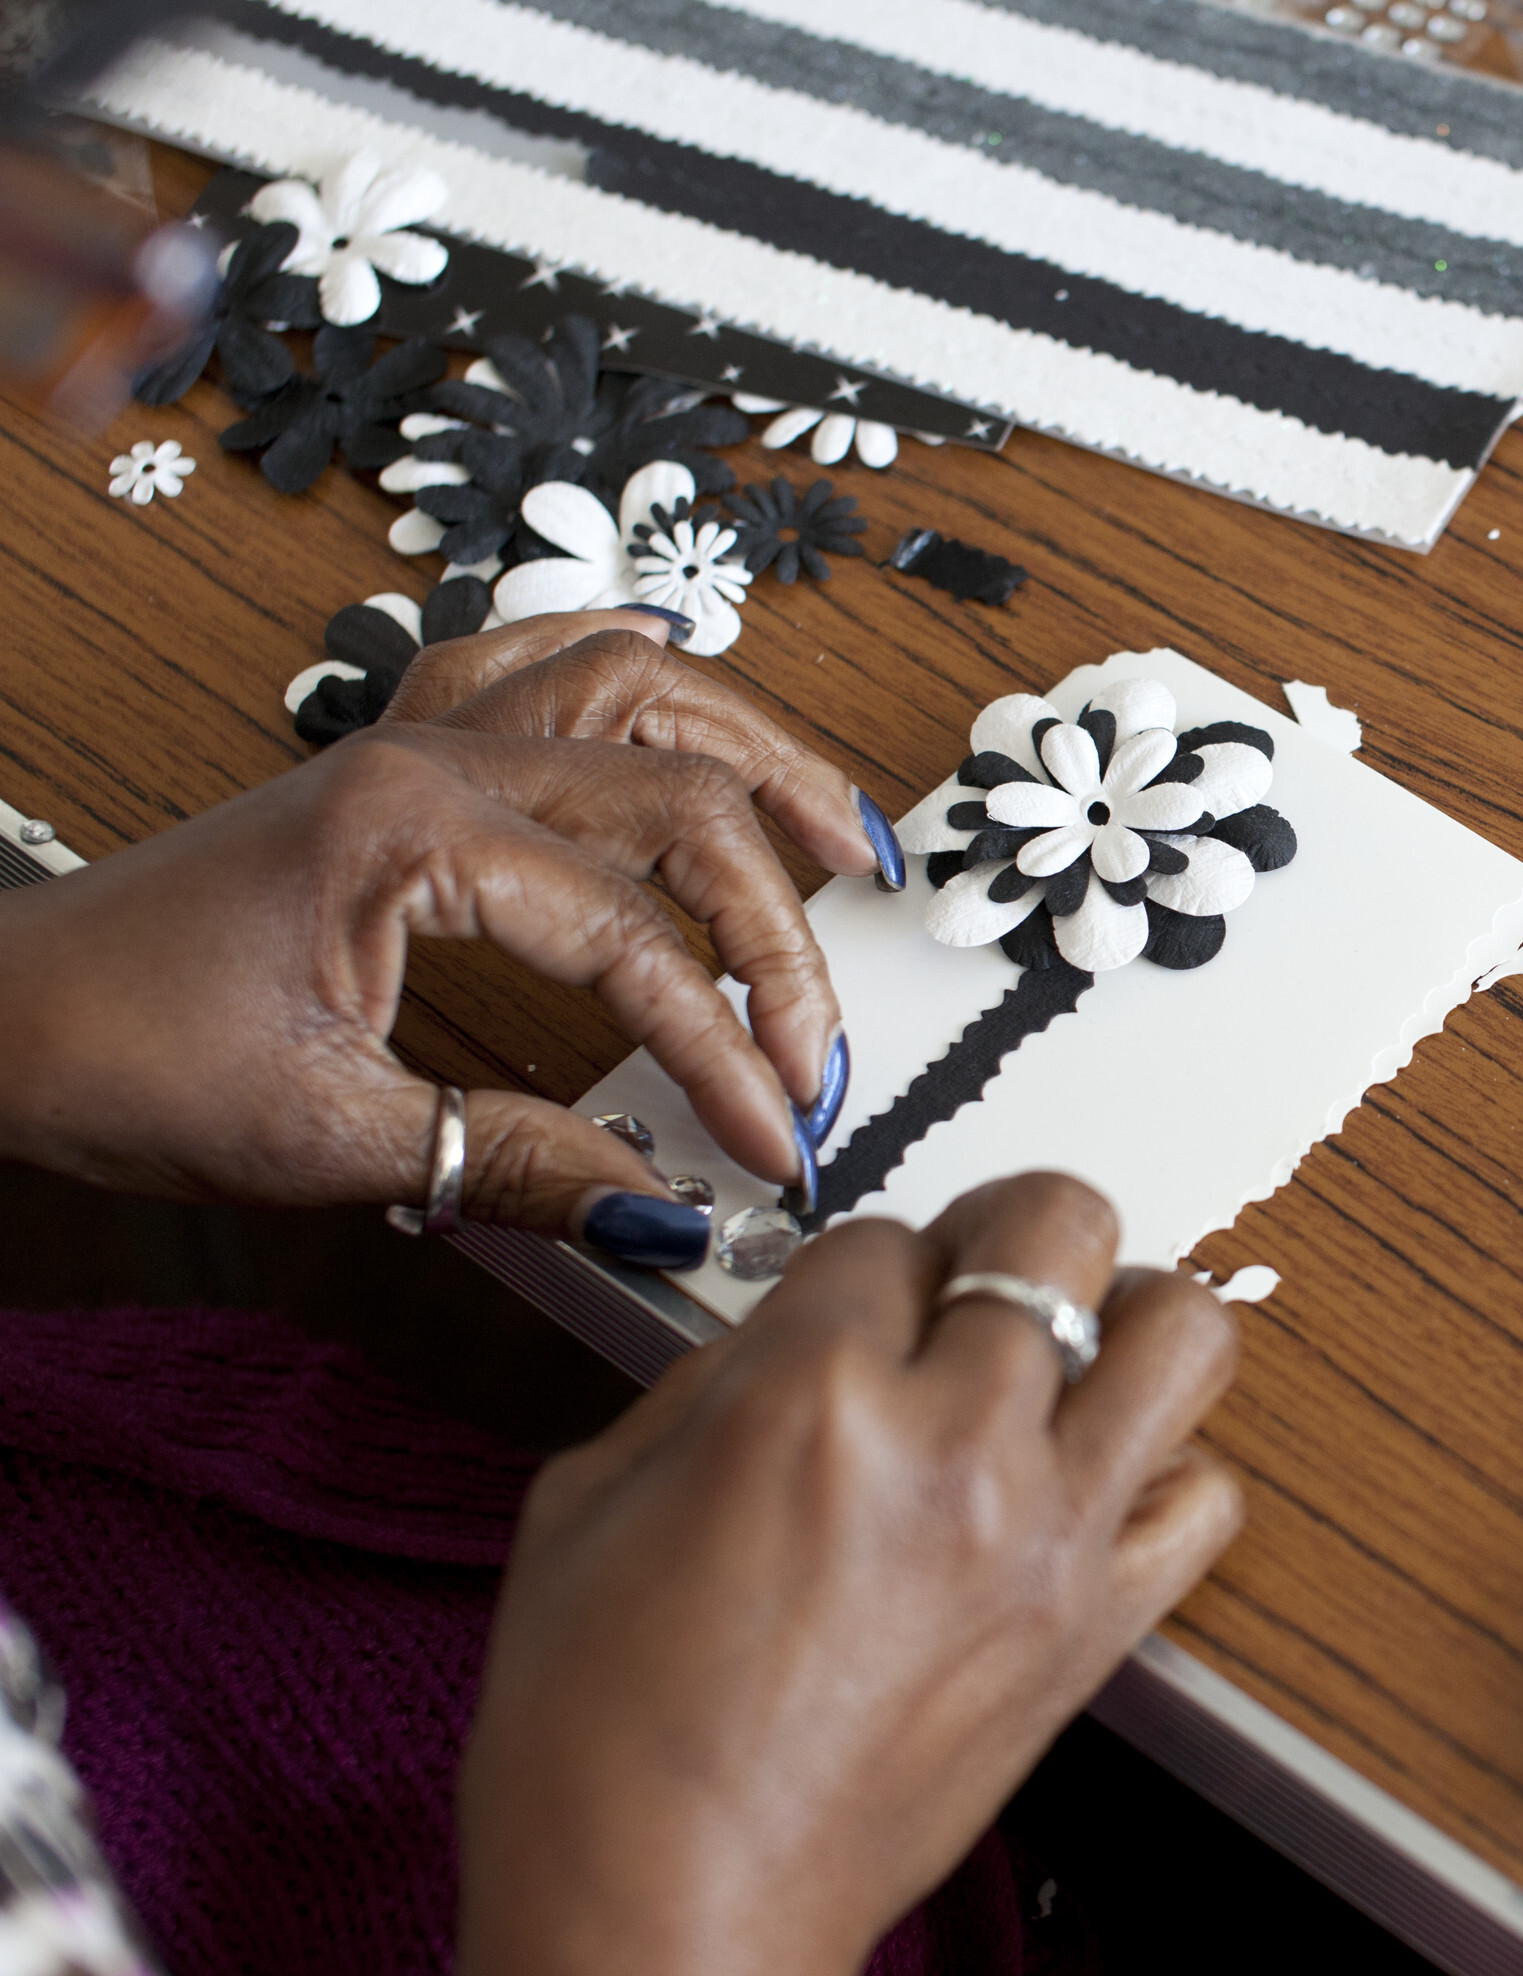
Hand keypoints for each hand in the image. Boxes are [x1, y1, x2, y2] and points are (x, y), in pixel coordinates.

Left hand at [0, 612, 905, 1261]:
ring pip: (641, 688)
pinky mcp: (404, 751)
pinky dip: (638, 669)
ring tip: (844, 836)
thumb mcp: (326, 1138)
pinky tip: (699, 688)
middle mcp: (430, 751)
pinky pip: (544, 660)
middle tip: (816, 1045)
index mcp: (410, 829)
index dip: (723, 1049)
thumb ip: (514, 1166)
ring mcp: (419, 734)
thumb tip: (662, 1207)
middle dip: (775, 932)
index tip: (768, 1139)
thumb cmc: (117, 1051)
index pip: (636, 937)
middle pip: (680, 798)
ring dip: (759, 754)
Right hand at [454, 1175, 1245, 1975]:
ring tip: (1065, 1355)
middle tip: (972, 1281)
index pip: (884, 1233)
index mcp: (808, 1399)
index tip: (844, 1313)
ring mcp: (1046, 1535)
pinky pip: (1207, 1496)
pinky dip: (1166, 1471)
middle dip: (1007, 1231)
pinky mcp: (1100, 1626)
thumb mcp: (588, 1504)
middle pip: (1058, 1221)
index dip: (857, 1269)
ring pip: (1183, 1329)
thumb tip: (791, 1334)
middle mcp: (951, 1446)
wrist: (673, 1914)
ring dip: (1124, 1317)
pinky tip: (1092, 1485)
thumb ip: (710, 1388)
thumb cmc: (602, 1748)